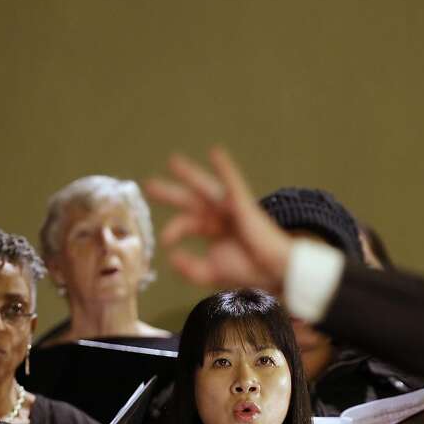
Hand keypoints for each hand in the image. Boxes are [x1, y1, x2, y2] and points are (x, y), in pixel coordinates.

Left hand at [145, 148, 293, 290]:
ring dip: (190, 174)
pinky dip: (225, 167)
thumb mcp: (211, 272)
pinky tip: (215, 152)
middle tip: (149, 185)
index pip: (186, 223)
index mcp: (212, 229)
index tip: (165, 242)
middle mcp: (219, 215)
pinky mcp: (244, 204)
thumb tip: (171, 258)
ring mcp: (231, 208)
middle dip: (170, 192)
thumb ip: (190, 268)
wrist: (273, 272)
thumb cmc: (248, 271)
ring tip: (173, 162)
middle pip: (190, 200)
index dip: (173, 230)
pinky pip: (233, 182)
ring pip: (206, 188)